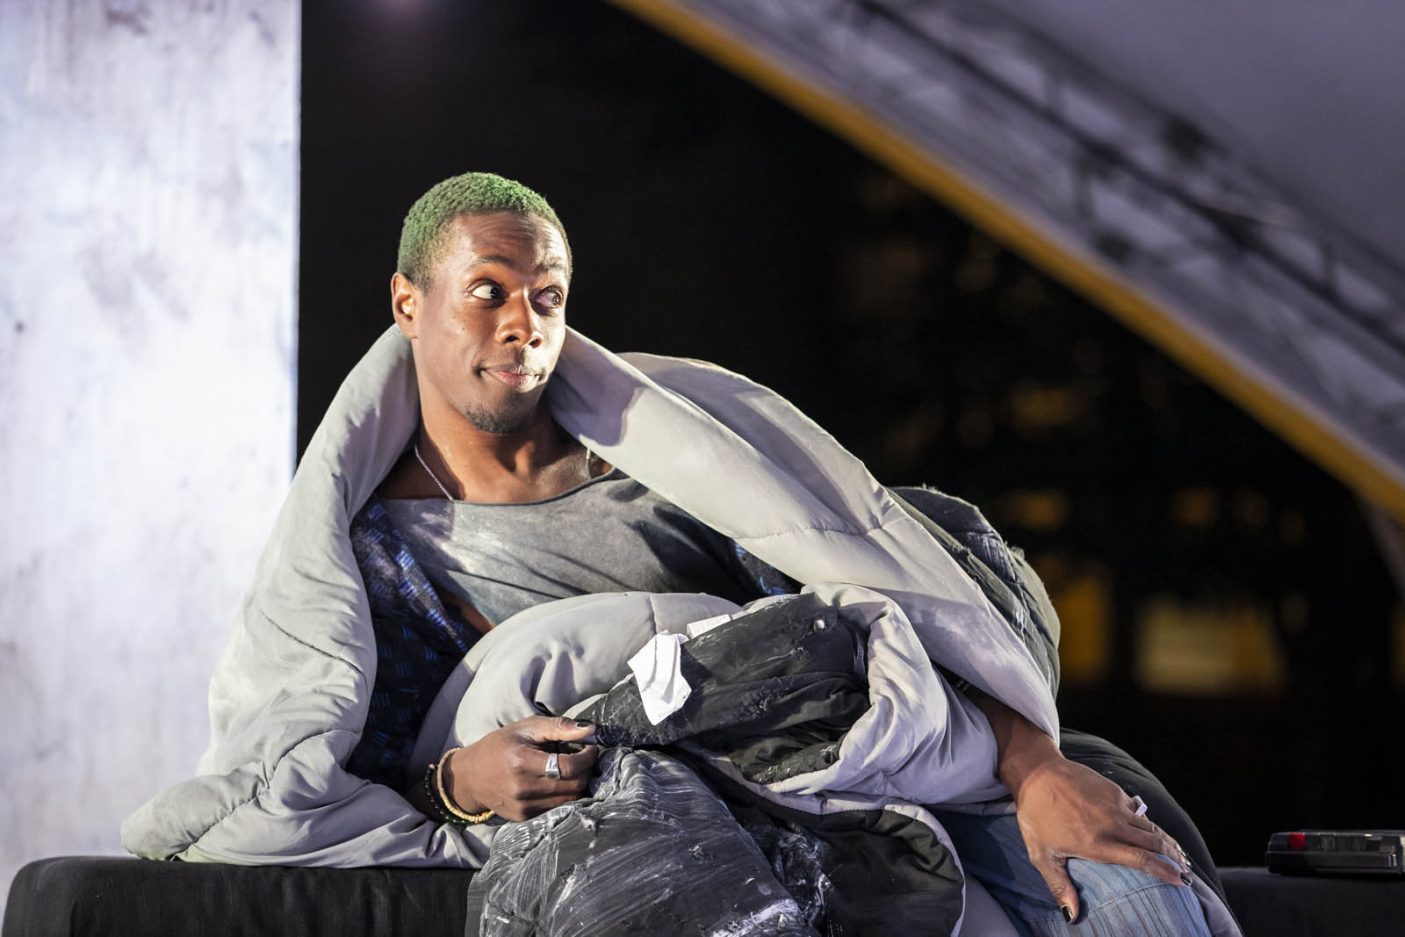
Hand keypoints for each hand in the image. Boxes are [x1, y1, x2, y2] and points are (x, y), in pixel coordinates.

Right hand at [442, 716, 598, 821]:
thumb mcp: (526, 728)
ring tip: (572, 770)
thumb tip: (592, 730)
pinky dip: (564, 796)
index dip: (587, 757)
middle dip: (586, 770)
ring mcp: (522, 807)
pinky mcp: (523, 818)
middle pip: (573, 785)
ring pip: (569, 800)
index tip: (590, 748)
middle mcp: (522, 788)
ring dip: (578, 784)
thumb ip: (559, 727)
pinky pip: (556, 809)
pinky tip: (559, 783)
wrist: (470, 776)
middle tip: (584, 758)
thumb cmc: (501, 745)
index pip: (569, 766)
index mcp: (522, 761)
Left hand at [1010, 754, 1189, 921]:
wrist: (1036, 772)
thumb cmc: (1036, 816)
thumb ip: (1060, 886)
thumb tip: (1071, 916)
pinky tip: (1154, 832)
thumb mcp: (1042, 855)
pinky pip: (1138, 811)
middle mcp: (1111, 824)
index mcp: (1096, 843)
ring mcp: (1115, 805)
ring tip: (1178, 854)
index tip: (1180, 881)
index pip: (1141, 860)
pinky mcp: (1114, 791)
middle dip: (1174, 858)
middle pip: (1154, 843)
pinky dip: (1150, 823)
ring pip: (1150, 826)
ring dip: (1167, 841)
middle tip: (1186, 872)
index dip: (1164, 871)